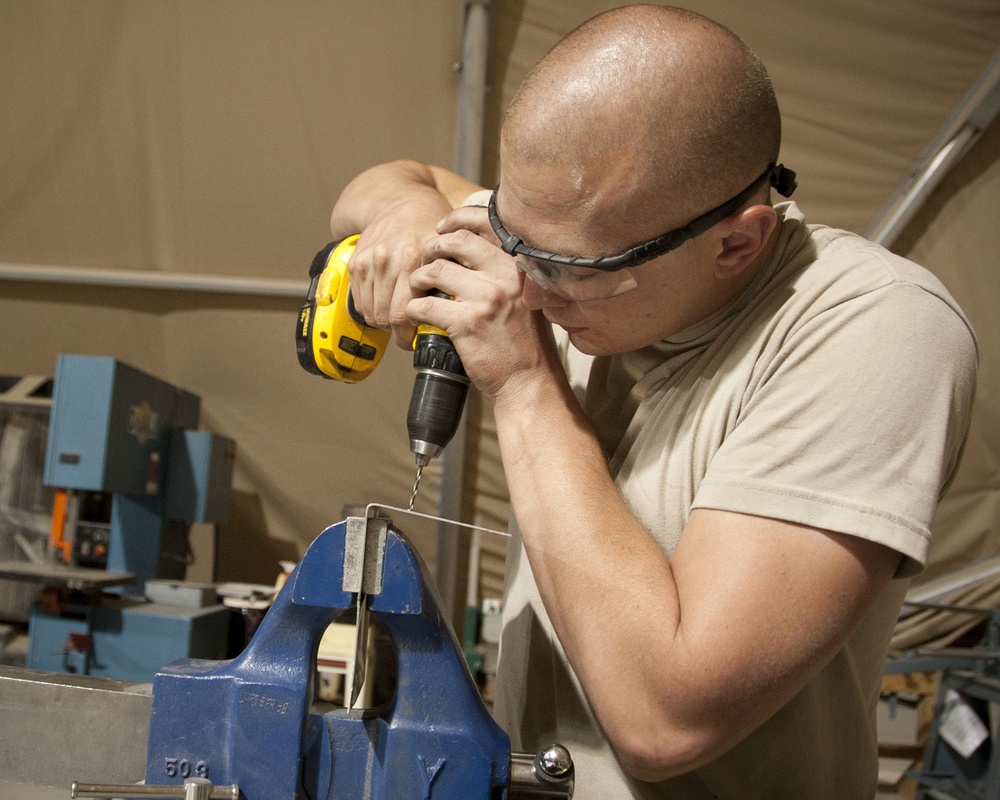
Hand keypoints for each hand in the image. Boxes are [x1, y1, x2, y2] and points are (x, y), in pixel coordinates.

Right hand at [346, 194, 452, 349]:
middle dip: (397, 332)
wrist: (402, 200)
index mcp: (413, 259)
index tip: (417, 340)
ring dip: (383, 322)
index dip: (409, 336)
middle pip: (386, 317)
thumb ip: (454, 278)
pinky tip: (384, 306)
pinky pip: (358, 301)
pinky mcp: (356, 262)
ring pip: (371, 312)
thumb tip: (460, 312)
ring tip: (397, 319)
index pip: (404, 314)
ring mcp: (369, 261)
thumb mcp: (450, 247)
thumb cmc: (431, 226)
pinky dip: (370, 310)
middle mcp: (387, 260)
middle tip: (409, 333)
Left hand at [406, 208, 560, 402]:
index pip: (485, 223)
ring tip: (418, 291)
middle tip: (424, 262)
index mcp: (518, 267)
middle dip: (432, 248)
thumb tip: (470, 253)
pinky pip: (425, 306)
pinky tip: (417, 317)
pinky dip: (413, 310)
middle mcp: (504, 277)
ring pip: (434, 270)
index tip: (441, 227)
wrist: (528, 381)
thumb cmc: (524, 344)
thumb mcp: (524, 298)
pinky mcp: (466, 323)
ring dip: (417, 279)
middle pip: (455, 242)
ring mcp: (485, 299)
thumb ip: (503, 274)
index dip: (457, 220)